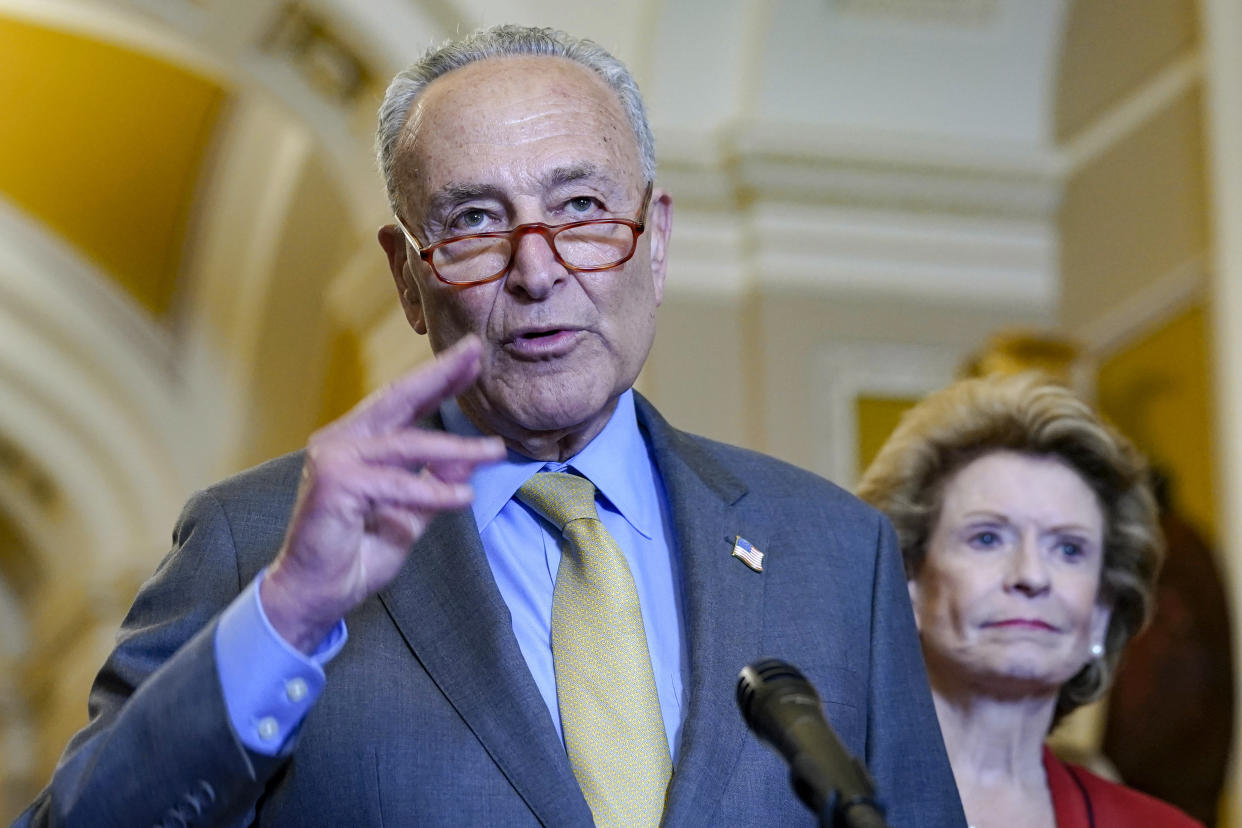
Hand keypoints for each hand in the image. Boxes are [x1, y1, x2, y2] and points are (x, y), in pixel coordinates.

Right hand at [261, 335, 505, 651]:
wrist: (315, 596)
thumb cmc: (355, 556)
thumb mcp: (409, 515)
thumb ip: (433, 485)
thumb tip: (467, 462)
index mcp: (355, 442)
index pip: (402, 403)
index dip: (437, 378)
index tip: (471, 356)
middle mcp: (340, 442)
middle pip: (398, 399)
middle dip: (440, 373)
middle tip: (476, 350)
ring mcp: (333, 459)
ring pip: (407, 445)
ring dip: (456, 449)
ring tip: (496, 450)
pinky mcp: (335, 484)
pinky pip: (399, 484)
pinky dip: (434, 493)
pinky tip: (464, 498)